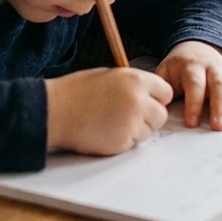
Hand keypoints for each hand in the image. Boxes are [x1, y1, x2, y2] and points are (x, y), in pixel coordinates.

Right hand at [45, 67, 172, 155]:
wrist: (56, 111)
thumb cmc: (78, 92)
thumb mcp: (110, 76)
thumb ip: (133, 85)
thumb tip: (149, 96)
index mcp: (136, 79)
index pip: (166, 92)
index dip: (156, 98)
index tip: (148, 102)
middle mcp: (138, 100)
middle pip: (161, 116)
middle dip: (149, 118)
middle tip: (130, 116)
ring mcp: (131, 123)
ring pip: (148, 132)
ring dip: (136, 130)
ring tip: (113, 122)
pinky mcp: (122, 142)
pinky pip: (132, 144)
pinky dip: (123, 141)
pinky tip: (105, 131)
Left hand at [156, 41, 221, 129]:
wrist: (194, 46)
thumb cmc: (178, 67)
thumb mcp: (165, 73)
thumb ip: (162, 89)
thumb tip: (157, 109)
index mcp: (192, 66)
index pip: (194, 83)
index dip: (193, 103)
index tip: (192, 123)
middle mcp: (212, 67)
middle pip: (218, 85)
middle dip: (219, 106)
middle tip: (218, 127)